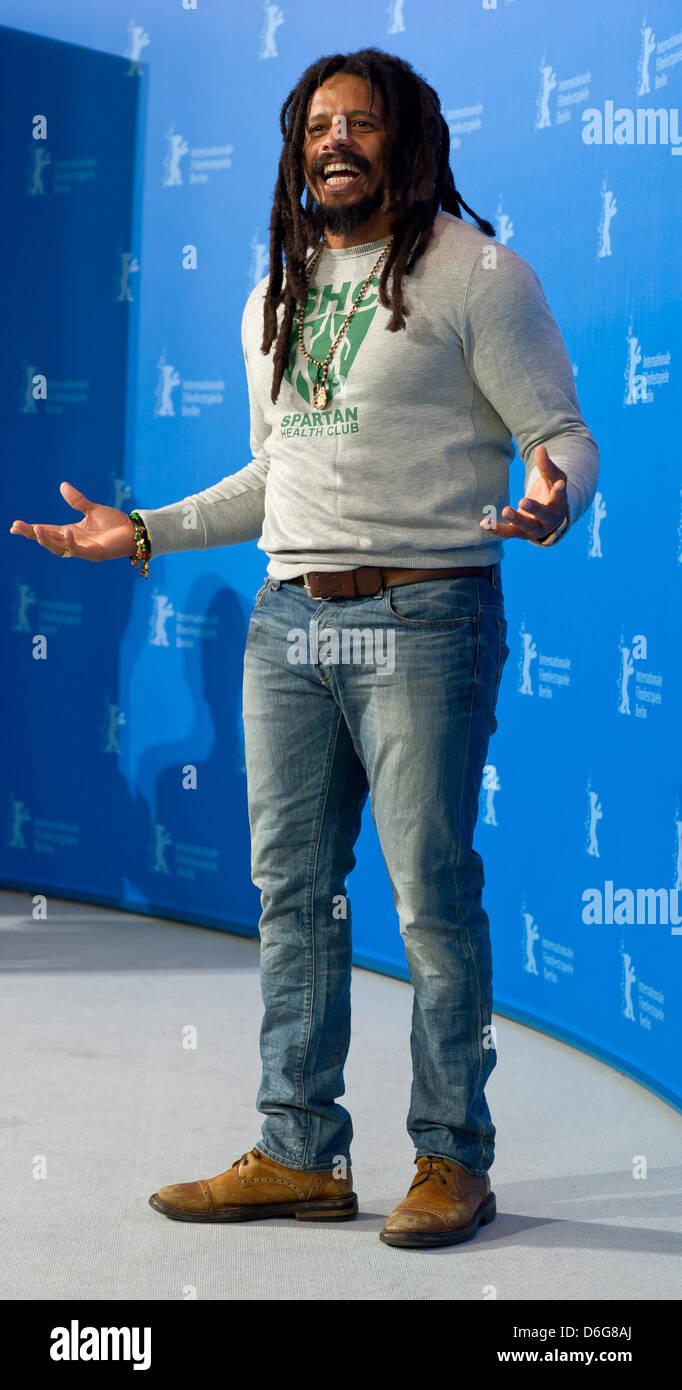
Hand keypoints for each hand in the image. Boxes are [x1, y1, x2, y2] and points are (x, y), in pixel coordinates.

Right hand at [10, 482, 136, 561]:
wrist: (134, 532)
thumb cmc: (114, 523)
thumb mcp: (92, 509)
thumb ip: (77, 500)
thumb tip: (62, 485)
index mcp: (71, 532)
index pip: (47, 531)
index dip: (31, 530)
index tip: (14, 526)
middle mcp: (74, 542)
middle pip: (48, 541)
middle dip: (32, 535)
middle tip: (17, 527)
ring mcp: (83, 550)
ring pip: (59, 548)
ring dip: (46, 540)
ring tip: (35, 529)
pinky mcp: (94, 554)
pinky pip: (78, 550)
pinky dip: (71, 542)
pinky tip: (66, 531)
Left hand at [480, 445, 568, 542]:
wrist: (550, 519)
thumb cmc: (552, 493)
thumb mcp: (553, 479)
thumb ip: (546, 466)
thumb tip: (540, 448)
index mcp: (559, 504)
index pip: (560, 497)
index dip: (559, 491)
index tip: (559, 484)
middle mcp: (549, 520)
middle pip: (543, 515)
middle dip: (534, 508)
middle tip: (523, 500)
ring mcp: (534, 529)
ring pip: (525, 526)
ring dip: (515, 519)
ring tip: (505, 510)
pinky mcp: (520, 533)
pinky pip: (508, 532)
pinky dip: (496, 529)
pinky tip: (483, 522)